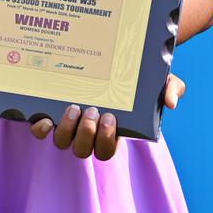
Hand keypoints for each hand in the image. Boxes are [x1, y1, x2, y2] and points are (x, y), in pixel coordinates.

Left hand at [28, 73, 185, 161]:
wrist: (115, 62)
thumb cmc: (141, 78)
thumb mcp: (163, 80)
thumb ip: (172, 90)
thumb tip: (170, 103)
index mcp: (112, 132)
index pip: (107, 151)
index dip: (106, 140)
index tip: (111, 117)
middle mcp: (88, 133)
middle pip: (83, 151)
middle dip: (87, 133)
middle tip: (93, 110)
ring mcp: (69, 125)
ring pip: (63, 143)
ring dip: (67, 129)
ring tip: (74, 108)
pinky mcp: (52, 114)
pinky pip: (41, 131)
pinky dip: (41, 128)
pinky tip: (44, 117)